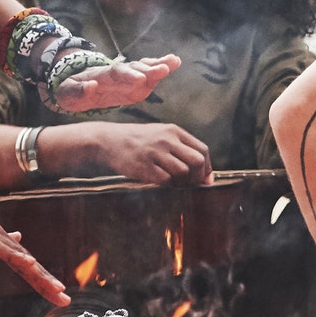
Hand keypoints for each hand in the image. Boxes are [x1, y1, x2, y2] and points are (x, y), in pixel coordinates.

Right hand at [0, 163, 68, 304]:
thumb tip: (18, 237)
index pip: (25, 264)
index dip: (41, 280)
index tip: (58, 295)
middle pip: (27, 264)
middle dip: (46, 283)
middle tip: (65, 300)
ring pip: (17, 257)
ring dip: (38, 273)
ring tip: (57, 287)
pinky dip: (14, 254)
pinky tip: (28, 262)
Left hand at [51, 55, 177, 113]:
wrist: (78, 86)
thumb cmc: (71, 91)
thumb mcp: (67, 94)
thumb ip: (78, 91)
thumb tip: (91, 85)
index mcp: (102, 76)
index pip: (116, 74)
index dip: (128, 76)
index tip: (139, 80)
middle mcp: (118, 72)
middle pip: (134, 69)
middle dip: (149, 69)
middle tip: (164, 69)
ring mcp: (129, 76)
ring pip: (144, 68)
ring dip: (158, 65)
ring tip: (174, 61)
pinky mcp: (136, 82)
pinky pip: (150, 73)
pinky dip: (162, 67)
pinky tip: (175, 61)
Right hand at [84, 122, 212, 184]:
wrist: (108, 140)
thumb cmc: (137, 140)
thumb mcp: (160, 134)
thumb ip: (181, 149)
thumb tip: (204, 173)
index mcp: (174, 131)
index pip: (202, 150)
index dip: (207, 167)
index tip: (205, 179)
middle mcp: (167, 140)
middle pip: (197, 161)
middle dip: (198, 177)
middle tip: (190, 184)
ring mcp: (155, 153)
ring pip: (183, 172)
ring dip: (181, 183)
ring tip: (173, 183)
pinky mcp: (144, 166)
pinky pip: (165, 180)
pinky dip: (167, 185)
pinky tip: (160, 182)